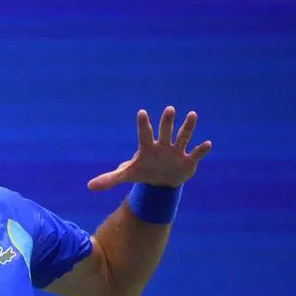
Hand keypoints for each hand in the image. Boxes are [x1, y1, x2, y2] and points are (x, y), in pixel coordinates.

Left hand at [87, 107, 212, 190]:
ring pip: (183, 137)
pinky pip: (196, 153)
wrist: (161, 181)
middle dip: (167, 122)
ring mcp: (177, 151)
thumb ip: (109, 179)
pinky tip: (207, 144)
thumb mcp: (126, 176)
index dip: (143, 125)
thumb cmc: (143, 172)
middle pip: (165, 132)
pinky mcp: (188, 160)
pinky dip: (201, 150)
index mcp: (147, 148)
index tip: (141, 112)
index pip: (144, 134)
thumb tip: (89, 186)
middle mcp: (163, 146)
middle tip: (169, 109)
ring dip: (187, 127)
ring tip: (192, 114)